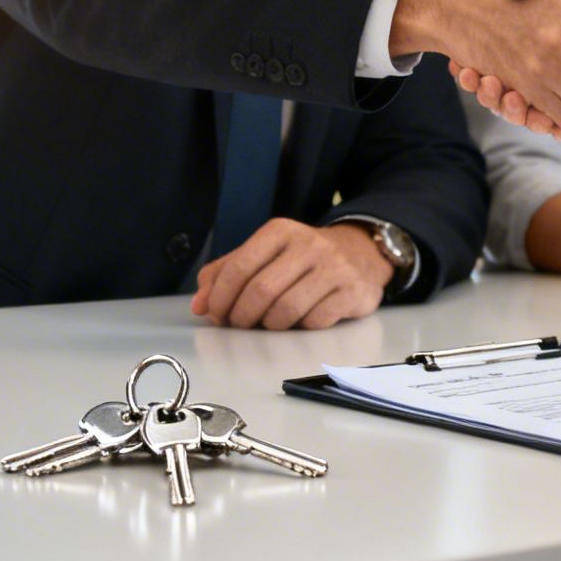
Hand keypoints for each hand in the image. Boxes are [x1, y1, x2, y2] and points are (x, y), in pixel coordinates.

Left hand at [190, 218, 390, 329]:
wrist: (361, 252)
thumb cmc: (301, 258)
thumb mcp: (264, 254)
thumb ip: (226, 274)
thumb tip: (199, 305)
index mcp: (279, 231)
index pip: (238, 267)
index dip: (220, 298)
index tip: (217, 314)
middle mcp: (308, 244)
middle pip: (261, 291)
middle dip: (243, 316)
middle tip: (240, 325)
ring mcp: (334, 267)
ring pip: (287, 309)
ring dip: (270, 326)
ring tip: (269, 323)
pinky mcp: (352, 291)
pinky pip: (315, 321)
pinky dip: (300, 328)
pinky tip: (300, 320)